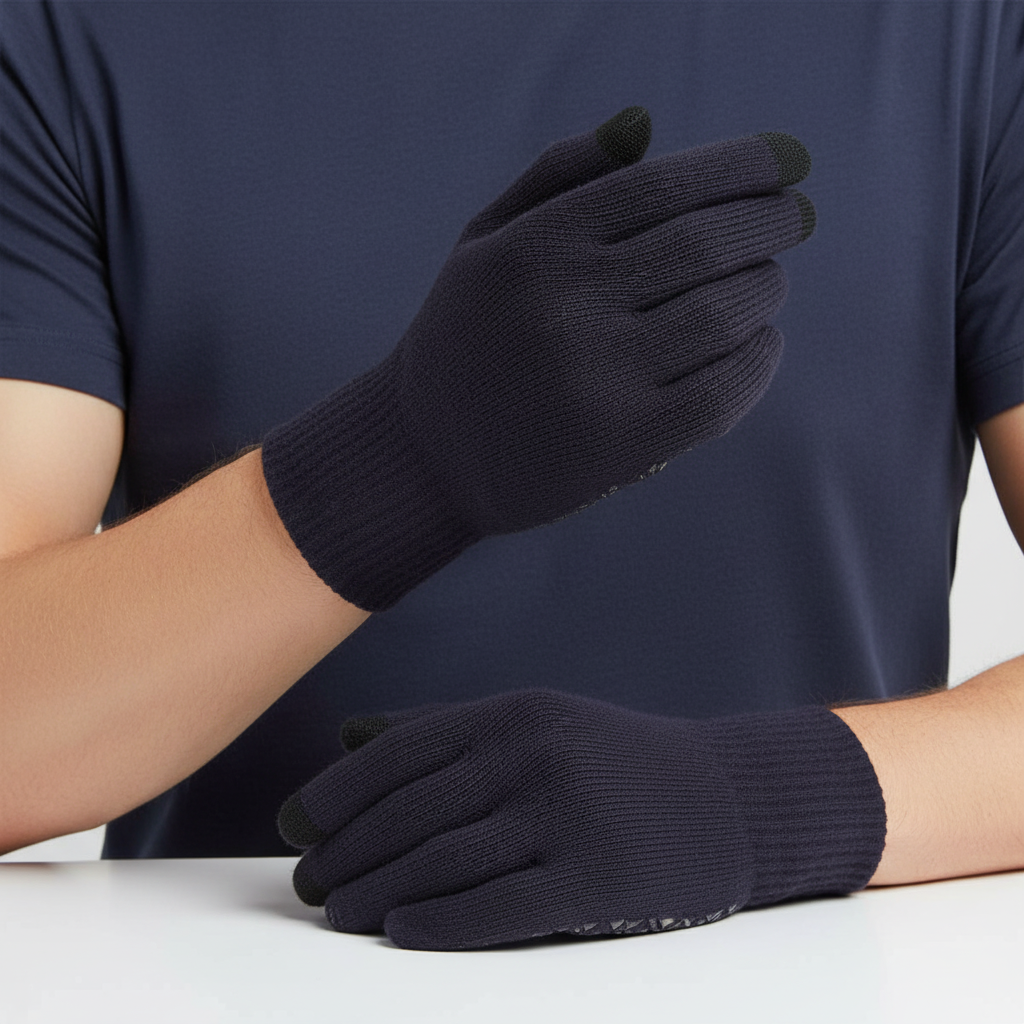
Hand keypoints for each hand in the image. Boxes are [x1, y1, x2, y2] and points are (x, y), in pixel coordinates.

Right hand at [261, 109, 816, 611]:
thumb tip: (647, 125)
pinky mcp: (622, 444)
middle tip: (792, 220)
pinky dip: (759, 362)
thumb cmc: (470, 337)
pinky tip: (759, 344)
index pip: (661, 185)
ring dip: (764, 290)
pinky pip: (723, 394)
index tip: (785, 162)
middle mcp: (565, 306)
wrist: (431, 454)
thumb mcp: (486, 242)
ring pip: (724, 315)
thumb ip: (558, 177)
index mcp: (533, 247)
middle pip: (706, 244)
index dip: (740, 167)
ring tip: (765, 283)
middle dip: (769, 225)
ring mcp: (596, 379)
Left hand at [278, 689, 884, 950]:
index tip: (295, 827)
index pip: (401, 753)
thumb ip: (443, 729)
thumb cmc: (612, 761)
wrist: (726, 796)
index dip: (337, 792)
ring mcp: (567, 817)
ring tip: (335, 913)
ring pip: (444, 860)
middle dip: (347, 851)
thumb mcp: (535, 725)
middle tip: (306, 885)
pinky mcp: (597, 880)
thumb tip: (347, 738)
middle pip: (412, 812)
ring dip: (376, 891)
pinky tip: (399, 932)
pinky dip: (441, 921)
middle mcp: (534, 757)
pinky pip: (500, 907)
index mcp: (514, 714)